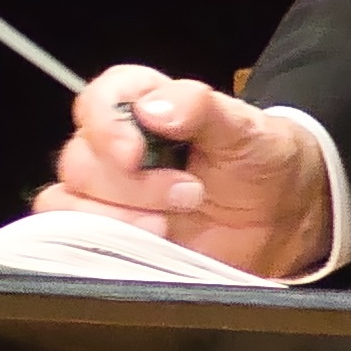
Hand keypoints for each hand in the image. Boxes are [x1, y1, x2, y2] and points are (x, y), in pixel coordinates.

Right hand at [38, 69, 333, 277]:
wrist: (284, 217)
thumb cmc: (260, 160)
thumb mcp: (244, 126)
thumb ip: (199, 106)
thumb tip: (153, 110)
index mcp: (140, 107)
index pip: (95, 101)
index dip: (105, 126)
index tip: (134, 153)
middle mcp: (114, 150)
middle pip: (79, 160)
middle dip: (130, 184)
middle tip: (189, 193)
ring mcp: (109, 198)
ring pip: (66, 203)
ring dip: (115, 219)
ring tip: (170, 225)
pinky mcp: (112, 240)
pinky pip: (72, 244)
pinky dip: (101, 249)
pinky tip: (149, 246)